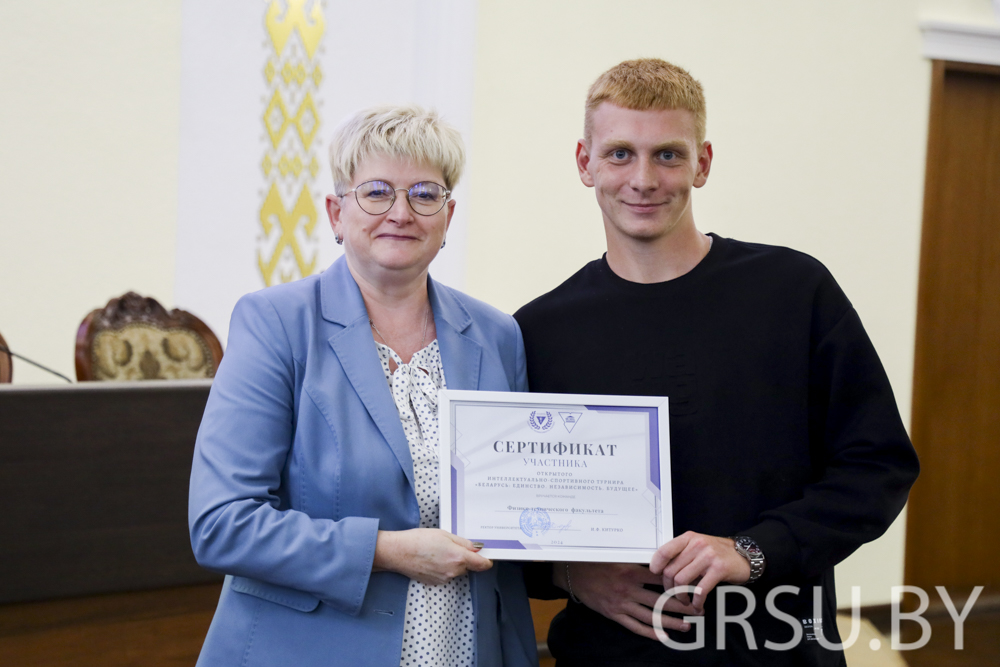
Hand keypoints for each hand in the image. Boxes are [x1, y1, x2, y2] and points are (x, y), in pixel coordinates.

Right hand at [373, 529, 491, 585]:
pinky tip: (430, 559)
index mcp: (459, 557)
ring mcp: (444, 579)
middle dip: (463, 558)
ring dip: (451, 563)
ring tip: (436, 552)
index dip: (486, 561)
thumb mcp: (444, 534)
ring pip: (455, 571)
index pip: (482, 565)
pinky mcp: (434, 582)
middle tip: (450, 546)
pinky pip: (445, 575)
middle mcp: (453, 571)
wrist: (398, 552)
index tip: (487, 557)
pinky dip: (441, 568)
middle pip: (467, 567)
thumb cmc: (418, 540)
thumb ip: (463, 543)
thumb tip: (476, 549)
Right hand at [556, 562, 699, 639]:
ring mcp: (621, 603)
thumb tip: (661, 560)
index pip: (662, 579)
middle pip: (661, 600)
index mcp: (631, 571)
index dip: (680, 584)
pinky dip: (651, 633)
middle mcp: (628, 589)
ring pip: (652, 616)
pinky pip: (635, 626)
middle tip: (698, 610)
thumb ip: (637, 560)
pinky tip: (664, 636)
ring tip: (687, 625)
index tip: (694, 587)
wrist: (572, 573)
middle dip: (683, 606)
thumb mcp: (617, 555)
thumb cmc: (595, 561)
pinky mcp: (614, 614)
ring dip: (671, 622)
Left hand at [649, 531, 750, 612]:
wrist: (745, 555)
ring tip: (685, 600)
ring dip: (681, 596)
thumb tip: (662, 569)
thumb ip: (682, 553)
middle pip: (671, 570)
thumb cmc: (719, 552)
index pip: (664, 551)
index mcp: (688, 538)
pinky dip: (696, 601)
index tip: (656, 574)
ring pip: (682, 581)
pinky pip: (700, 590)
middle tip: (673, 594)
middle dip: (669, 587)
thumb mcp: (698, 545)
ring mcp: (708, 556)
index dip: (656, 565)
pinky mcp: (719, 569)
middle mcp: (697, 545)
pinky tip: (697, 605)